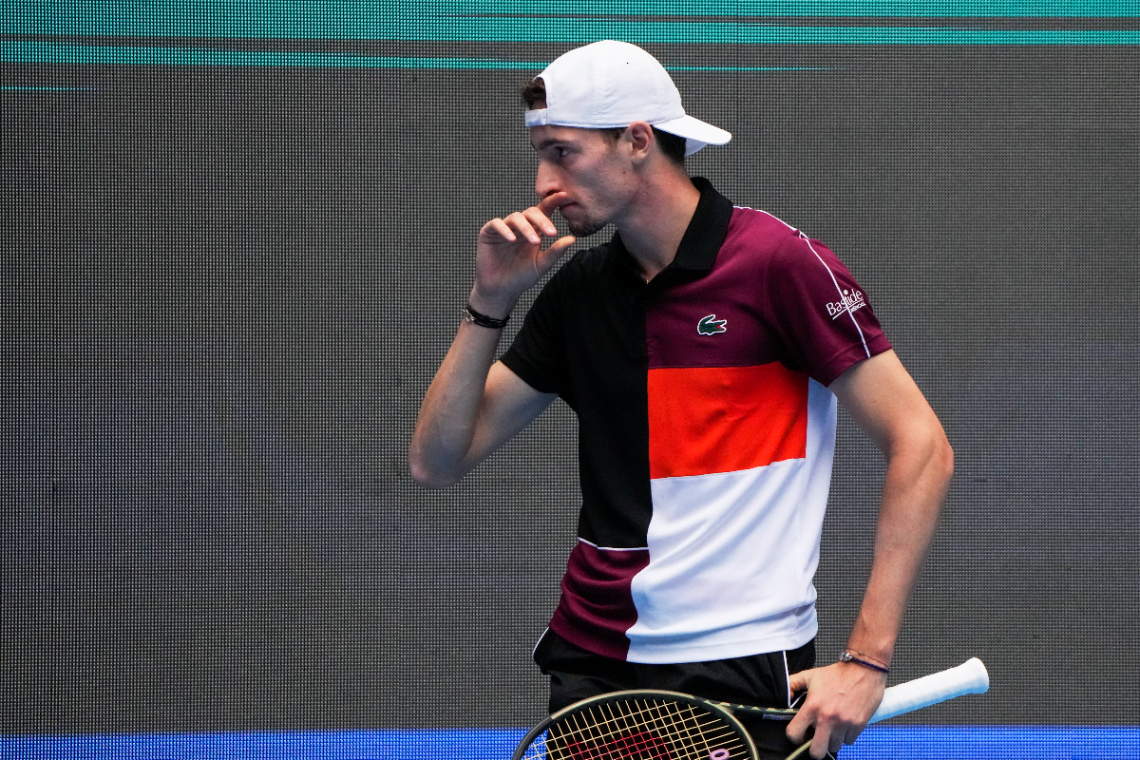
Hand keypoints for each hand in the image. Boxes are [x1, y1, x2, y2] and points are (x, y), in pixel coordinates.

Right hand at [470, 192, 575, 316]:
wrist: (501, 291)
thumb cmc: (521, 277)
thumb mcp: (541, 264)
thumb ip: (555, 251)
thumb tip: (572, 239)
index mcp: (533, 231)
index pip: (544, 212)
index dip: (553, 202)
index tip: (565, 196)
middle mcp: (519, 227)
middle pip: (531, 212)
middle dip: (542, 220)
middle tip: (552, 233)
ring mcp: (504, 228)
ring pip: (516, 217)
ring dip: (527, 228)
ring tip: (535, 242)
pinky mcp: (488, 233)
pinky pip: (496, 224)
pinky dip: (504, 229)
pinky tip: (512, 239)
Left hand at [785, 662, 886, 758]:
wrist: (863, 669)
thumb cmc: (836, 673)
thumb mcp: (810, 675)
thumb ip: (793, 684)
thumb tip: (785, 696)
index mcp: (812, 707)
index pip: (794, 734)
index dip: (795, 736)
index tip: (800, 733)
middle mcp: (827, 718)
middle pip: (816, 752)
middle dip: (815, 748)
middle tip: (817, 738)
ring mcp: (844, 724)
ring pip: (834, 747)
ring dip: (832, 740)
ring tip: (833, 726)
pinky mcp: (858, 726)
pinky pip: (849, 741)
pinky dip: (846, 736)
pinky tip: (844, 723)